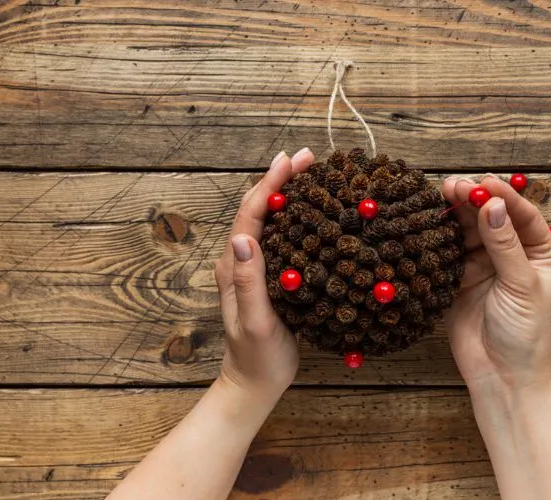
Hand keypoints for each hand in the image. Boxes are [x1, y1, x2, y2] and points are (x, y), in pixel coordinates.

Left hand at [215, 148, 314, 401]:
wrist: (253, 385)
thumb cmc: (257, 358)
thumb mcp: (255, 322)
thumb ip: (247, 283)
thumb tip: (242, 238)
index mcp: (234, 266)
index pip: (251, 214)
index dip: (270, 183)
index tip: (290, 159)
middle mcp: (242, 261)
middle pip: (259, 209)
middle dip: (280, 179)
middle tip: (309, 157)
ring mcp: (256, 269)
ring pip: (271, 221)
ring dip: (288, 194)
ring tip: (313, 175)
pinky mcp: (271, 279)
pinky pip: (283, 239)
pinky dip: (297, 219)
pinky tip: (315, 215)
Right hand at [441, 175, 550, 394]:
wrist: (500, 375)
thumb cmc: (525, 333)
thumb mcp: (521, 285)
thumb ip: (505, 245)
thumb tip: (493, 206)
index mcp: (537, 251)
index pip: (521, 215)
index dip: (503, 197)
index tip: (485, 184)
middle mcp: (510, 253)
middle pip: (491, 217)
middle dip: (473, 200)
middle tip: (455, 187)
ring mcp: (483, 265)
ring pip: (467, 230)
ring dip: (454, 213)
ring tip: (440, 195)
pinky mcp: (458, 278)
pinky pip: (448, 251)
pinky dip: (439, 236)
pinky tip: (430, 221)